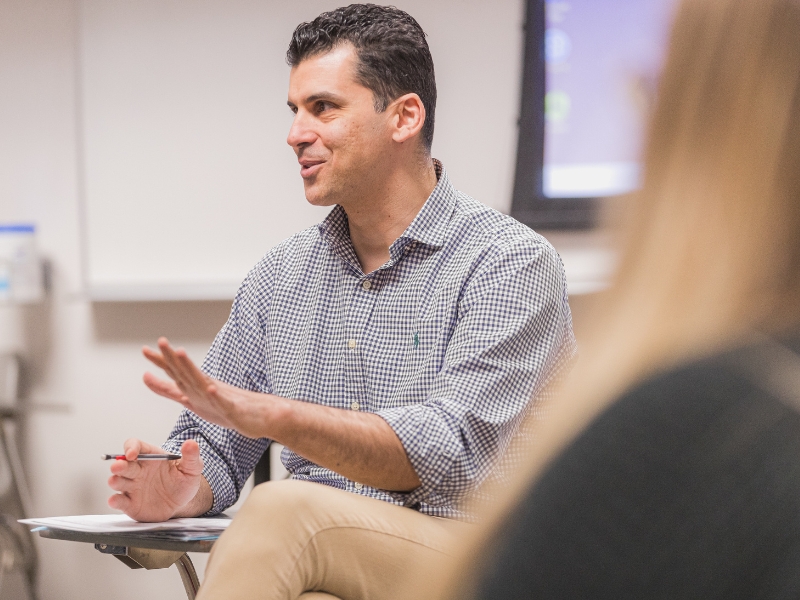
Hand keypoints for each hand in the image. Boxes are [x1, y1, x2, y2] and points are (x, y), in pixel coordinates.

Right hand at [107, 438, 208, 521]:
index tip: (132, 454)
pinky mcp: (130, 503)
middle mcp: (138, 470)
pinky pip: (119, 501)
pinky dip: (115, 501)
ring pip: (118, 481)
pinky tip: (115, 500)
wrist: (183, 503)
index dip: (131, 447)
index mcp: (151, 457)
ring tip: (115, 481)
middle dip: (119, 465)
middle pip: (123, 464)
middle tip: (118, 466)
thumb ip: (191, 456)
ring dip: (115, 480)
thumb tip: (191, 443)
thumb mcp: (192, 468)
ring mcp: (132, 487)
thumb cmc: (184, 481)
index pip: (135, 445)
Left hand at [142, 337, 276, 438]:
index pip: (175, 371)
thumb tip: (144, 376)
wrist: (260, 415)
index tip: (145, 350)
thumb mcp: (189, 399)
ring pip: (203, 381)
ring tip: (182, 355)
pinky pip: (224, 403)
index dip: (160, 361)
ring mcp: (220, 397)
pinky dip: (216, 396)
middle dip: (173, 357)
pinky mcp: (233, 409)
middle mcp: (206, 387)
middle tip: (161, 342)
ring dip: (192, 368)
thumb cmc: (225, 407)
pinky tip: (211, 389)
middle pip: (187, 371)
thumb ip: (167, 389)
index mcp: (195, 386)